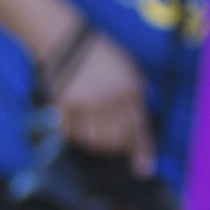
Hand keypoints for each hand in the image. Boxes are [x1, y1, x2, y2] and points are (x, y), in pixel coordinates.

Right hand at [50, 34, 153, 173]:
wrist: (66, 40)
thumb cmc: (97, 54)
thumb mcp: (127, 68)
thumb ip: (135, 93)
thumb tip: (140, 120)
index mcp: (131, 90)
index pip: (139, 128)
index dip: (142, 152)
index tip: (143, 170)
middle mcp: (112, 99)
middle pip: (116, 142)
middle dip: (113, 146)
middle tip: (106, 138)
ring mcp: (89, 104)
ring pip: (93, 141)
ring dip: (91, 139)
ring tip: (88, 124)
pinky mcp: (66, 106)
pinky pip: (72, 133)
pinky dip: (72, 131)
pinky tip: (73, 118)